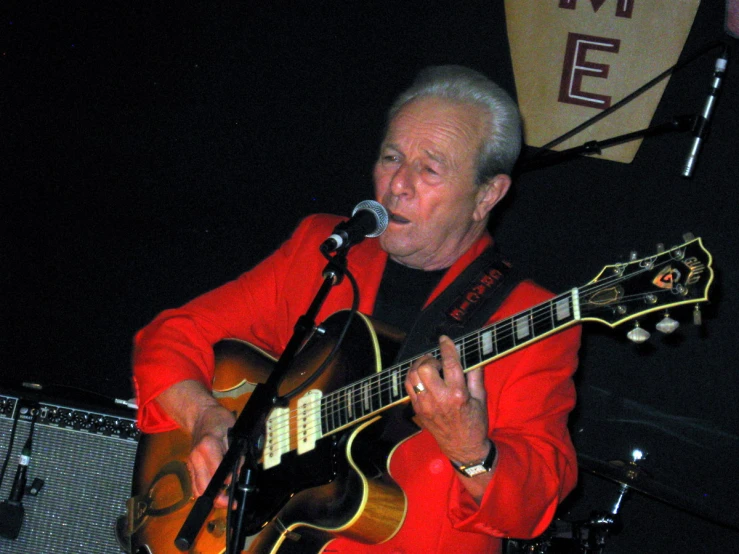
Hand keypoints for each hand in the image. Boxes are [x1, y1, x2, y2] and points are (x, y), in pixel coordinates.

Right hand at [156, 380, 235, 507]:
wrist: (201, 416)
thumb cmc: (219, 420)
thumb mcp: (234, 431)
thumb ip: (237, 452)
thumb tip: (240, 471)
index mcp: (207, 446)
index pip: (218, 472)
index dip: (229, 481)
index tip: (238, 484)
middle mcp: (196, 457)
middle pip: (204, 487)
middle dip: (219, 499)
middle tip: (233, 502)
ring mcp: (191, 463)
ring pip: (197, 490)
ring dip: (212, 499)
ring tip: (227, 500)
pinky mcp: (190, 467)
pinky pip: (195, 486)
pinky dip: (205, 493)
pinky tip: (217, 493)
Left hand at [405, 335, 490, 468]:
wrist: (463, 447)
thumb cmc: (475, 423)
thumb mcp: (481, 398)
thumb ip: (475, 375)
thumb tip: (471, 356)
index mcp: (457, 395)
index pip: (449, 364)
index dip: (446, 347)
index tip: (444, 339)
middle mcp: (439, 399)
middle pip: (425, 367)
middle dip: (431, 359)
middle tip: (439, 362)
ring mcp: (425, 405)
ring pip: (412, 375)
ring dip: (420, 366)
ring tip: (430, 367)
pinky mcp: (417, 410)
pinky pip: (408, 386)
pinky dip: (413, 376)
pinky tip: (422, 377)